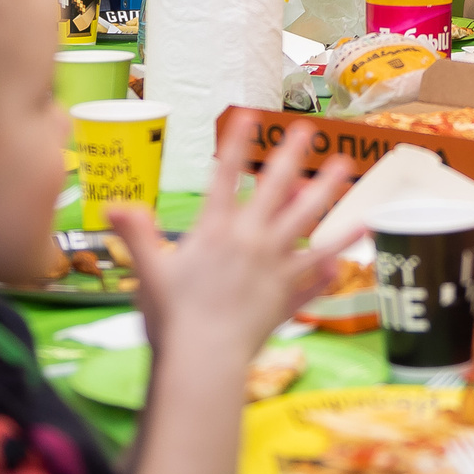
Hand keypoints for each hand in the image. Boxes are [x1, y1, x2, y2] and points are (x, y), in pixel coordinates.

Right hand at [111, 110, 355, 363]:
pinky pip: (320, 264)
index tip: (248, 115)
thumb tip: (111, 205)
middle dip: (290, 155)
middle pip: (275, 189)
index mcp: (213, 231)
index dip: (235, 145)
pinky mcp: (289, 289)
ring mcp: (273, 263)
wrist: (204, 358)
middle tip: (308, 128)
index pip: (224, 178)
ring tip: (346, 166)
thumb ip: (135, 235)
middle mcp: (248, 239)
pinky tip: (362, 231)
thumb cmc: (172, 319)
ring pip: (307, 219)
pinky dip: (340, 248)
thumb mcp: (148, 273)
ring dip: (326, 190)